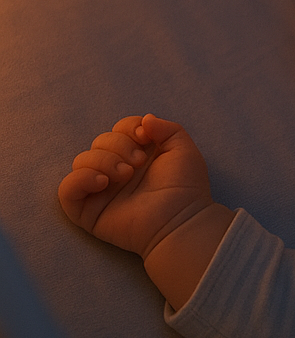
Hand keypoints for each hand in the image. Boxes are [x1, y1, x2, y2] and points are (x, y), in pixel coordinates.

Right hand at [58, 114, 213, 258]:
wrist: (180, 218)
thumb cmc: (185, 186)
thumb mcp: (182, 148)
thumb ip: (165, 127)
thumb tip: (144, 119)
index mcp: (138, 154)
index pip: (119, 129)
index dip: (129, 127)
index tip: (146, 138)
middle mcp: (117, 169)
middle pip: (100, 141)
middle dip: (119, 145)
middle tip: (137, 164)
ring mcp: (101, 190)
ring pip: (82, 160)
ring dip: (103, 161)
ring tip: (125, 175)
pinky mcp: (88, 210)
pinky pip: (67, 189)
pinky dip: (80, 179)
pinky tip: (103, 182)